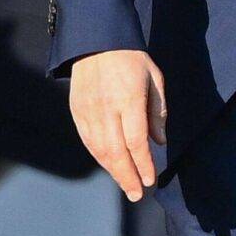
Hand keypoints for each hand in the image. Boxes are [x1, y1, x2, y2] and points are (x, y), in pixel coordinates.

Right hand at [69, 49, 166, 200]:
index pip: (135, 141)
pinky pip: (87, 142)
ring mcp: (88, 112)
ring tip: (126, 185)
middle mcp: (106, 109)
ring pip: (99, 151)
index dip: (143, 164)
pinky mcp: (76, 112)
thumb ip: (157, 111)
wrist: (96, 41)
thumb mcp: (154, 78)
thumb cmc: (131, 58)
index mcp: (128, 100)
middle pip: (115, 152)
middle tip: (137, 194)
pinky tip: (109, 166)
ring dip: (112, 172)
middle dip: (127, 177)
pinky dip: (98, 158)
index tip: (150, 180)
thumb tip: (159, 142)